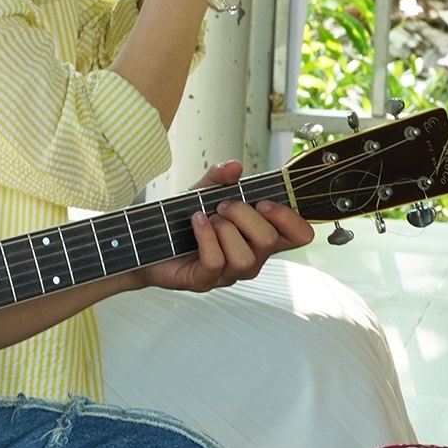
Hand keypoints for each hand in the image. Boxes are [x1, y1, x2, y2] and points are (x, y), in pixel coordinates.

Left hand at [139, 161, 311, 294]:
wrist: (148, 240)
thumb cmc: (183, 221)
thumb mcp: (202, 192)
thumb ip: (219, 177)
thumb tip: (234, 166)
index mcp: (261, 236)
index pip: (300, 235)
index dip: (289, 217)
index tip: (262, 201)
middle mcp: (252, 257)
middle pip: (270, 240)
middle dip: (244, 214)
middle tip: (222, 206)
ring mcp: (229, 273)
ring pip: (245, 257)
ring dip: (224, 230)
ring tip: (206, 218)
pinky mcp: (205, 281)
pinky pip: (216, 262)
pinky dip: (205, 238)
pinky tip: (196, 223)